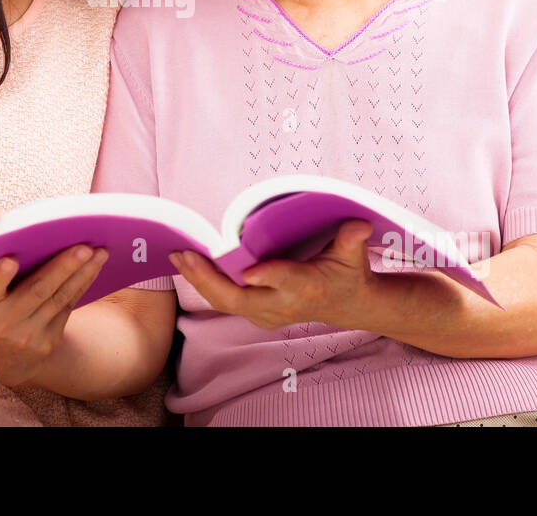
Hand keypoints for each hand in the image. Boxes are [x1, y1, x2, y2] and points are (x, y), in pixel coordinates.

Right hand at [0, 244, 108, 388]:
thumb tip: (18, 235)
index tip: (10, 260)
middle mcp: (3, 323)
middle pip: (36, 291)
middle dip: (62, 267)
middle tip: (83, 247)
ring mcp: (28, 335)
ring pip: (59, 298)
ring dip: (82, 274)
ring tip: (99, 253)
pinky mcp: (48, 341)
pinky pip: (68, 307)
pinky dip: (82, 284)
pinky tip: (93, 267)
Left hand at [169, 219, 384, 330]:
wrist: (347, 306)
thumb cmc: (348, 274)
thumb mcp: (354, 256)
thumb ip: (352, 239)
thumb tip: (359, 224)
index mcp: (308, 287)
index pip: (285, 281)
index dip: (268, 277)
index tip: (248, 271)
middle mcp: (284, 304)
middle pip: (241, 299)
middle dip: (210, 280)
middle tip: (186, 255)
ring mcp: (268, 313)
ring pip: (226, 303)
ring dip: (199, 281)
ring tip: (177, 257)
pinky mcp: (257, 313)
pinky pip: (225, 302)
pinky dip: (204, 286)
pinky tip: (186, 266)